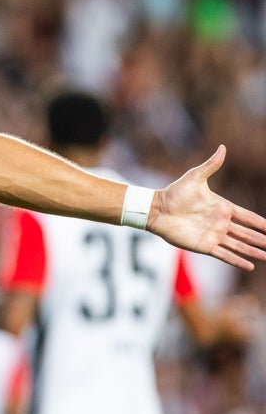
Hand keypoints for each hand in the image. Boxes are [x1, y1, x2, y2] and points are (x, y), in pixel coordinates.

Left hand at [151, 146, 265, 270]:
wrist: (157, 209)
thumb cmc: (174, 192)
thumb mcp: (195, 177)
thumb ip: (211, 165)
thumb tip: (222, 147)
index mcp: (223, 208)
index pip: (248, 217)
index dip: (261, 223)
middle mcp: (221, 223)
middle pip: (247, 234)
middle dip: (262, 240)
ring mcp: (214, 235)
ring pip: (240, 246)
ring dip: (254, 252)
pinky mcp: (204, 246)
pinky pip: (225, 255)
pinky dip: (237, 260)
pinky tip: (250, 265)